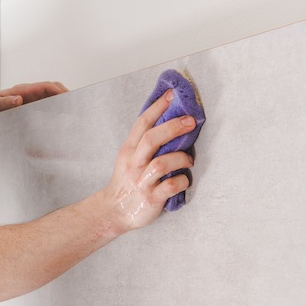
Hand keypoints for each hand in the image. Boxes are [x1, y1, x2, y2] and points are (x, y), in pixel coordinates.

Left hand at [0, 81, 68, 116]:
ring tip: (73, 116)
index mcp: (25, 90)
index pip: (47, 86)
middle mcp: (31, 93)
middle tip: (77, 108)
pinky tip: (61, 122)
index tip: (69, 97)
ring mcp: (33, 99)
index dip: (59, 91)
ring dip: (63, 104)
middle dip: (66, 96)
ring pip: (53, 98)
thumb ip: (4, 102)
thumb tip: (18, 100)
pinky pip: (48, 106)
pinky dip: (56, 111)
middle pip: (54, 90)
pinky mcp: (32, 106)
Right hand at [101, 89, 195, 232]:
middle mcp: (134, 164)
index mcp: (129, 150)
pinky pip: (170, 186)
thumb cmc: (127, 182)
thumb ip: (144, 143)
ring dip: (180, 158)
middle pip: (151, 139)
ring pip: (162, 163)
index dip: (157, 107)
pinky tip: (184, 180)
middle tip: (191, 121)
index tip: (172, 94)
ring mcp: (142, 181)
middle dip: (173, 127)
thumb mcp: (129, 158)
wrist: (114, 211)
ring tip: (188, 160)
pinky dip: (182, 181)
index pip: (142, 123)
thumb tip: (170, 122)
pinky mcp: (151, 198)